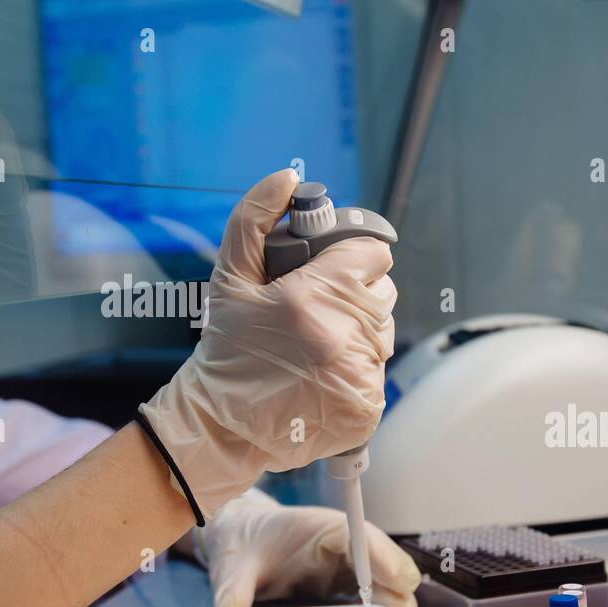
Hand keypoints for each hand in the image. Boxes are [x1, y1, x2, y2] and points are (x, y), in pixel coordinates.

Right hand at [139, 168, 396, 519]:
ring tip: (318, 346)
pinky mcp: (366, 407)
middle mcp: (341, 337)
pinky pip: (379, 373)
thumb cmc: (226, 351)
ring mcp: (357, 376)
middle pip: (384, 293)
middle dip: (357, 294)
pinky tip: (323, 376)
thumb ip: (254, 220)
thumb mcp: (229, 280)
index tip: (338, 267)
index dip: (357, 257)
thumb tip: (286, 177)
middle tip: (319, 310)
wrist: (223, 427)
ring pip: (384, 334)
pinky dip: (358, 371)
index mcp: (311, 298)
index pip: (374, 255)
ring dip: (360, 334)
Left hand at [194, 488, 420, 606]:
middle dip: (396, 591)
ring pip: (385, 584)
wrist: (242, 541)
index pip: (363, 538)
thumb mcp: (231, 568)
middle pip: (384, 565)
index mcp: (322, 530)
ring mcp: (348, 569)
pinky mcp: (345, 587)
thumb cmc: (244, 545)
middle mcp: (344, 548)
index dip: (383, 559)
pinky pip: (372, 600)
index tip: (401, 582)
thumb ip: (231, 594)